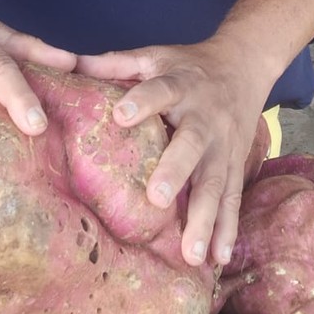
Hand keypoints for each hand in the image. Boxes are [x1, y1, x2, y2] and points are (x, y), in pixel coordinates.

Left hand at [75, 37, 273, 268]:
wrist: (243, 65)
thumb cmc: (188, 66)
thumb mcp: (156, 56)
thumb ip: (117, 63)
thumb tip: (70, 64)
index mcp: (181, 85)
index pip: (161, 90)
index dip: (142, 101)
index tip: (119, 116)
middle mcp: (206, 117)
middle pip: (194, 144)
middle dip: (177, 171)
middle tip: (156, 198)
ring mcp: (225, 145)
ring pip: (217, 182)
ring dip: (205, 218)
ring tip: (191, 253)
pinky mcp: (237, 164)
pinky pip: (233, 198)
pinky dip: (228, 229)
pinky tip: (218, 258)